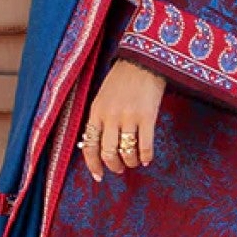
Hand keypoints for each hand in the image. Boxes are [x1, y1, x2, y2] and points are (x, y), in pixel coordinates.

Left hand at [79, 58, 166, 181]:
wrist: (143, 61)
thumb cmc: (122, 79)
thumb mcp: (103, 97)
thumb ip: (100, 119)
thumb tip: (98, 144)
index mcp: (96, 112)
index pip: (88, 146)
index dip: (93, 165)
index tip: (98, 176)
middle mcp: (110, 116)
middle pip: (108, 153)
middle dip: (114, 166)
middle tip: (120, 169)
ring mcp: (129, 117)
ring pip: (127, 152)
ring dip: (131, 162)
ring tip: (135, 162)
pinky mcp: (147, 116)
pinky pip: (145, 145)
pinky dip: (146, 156)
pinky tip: (148, 158)